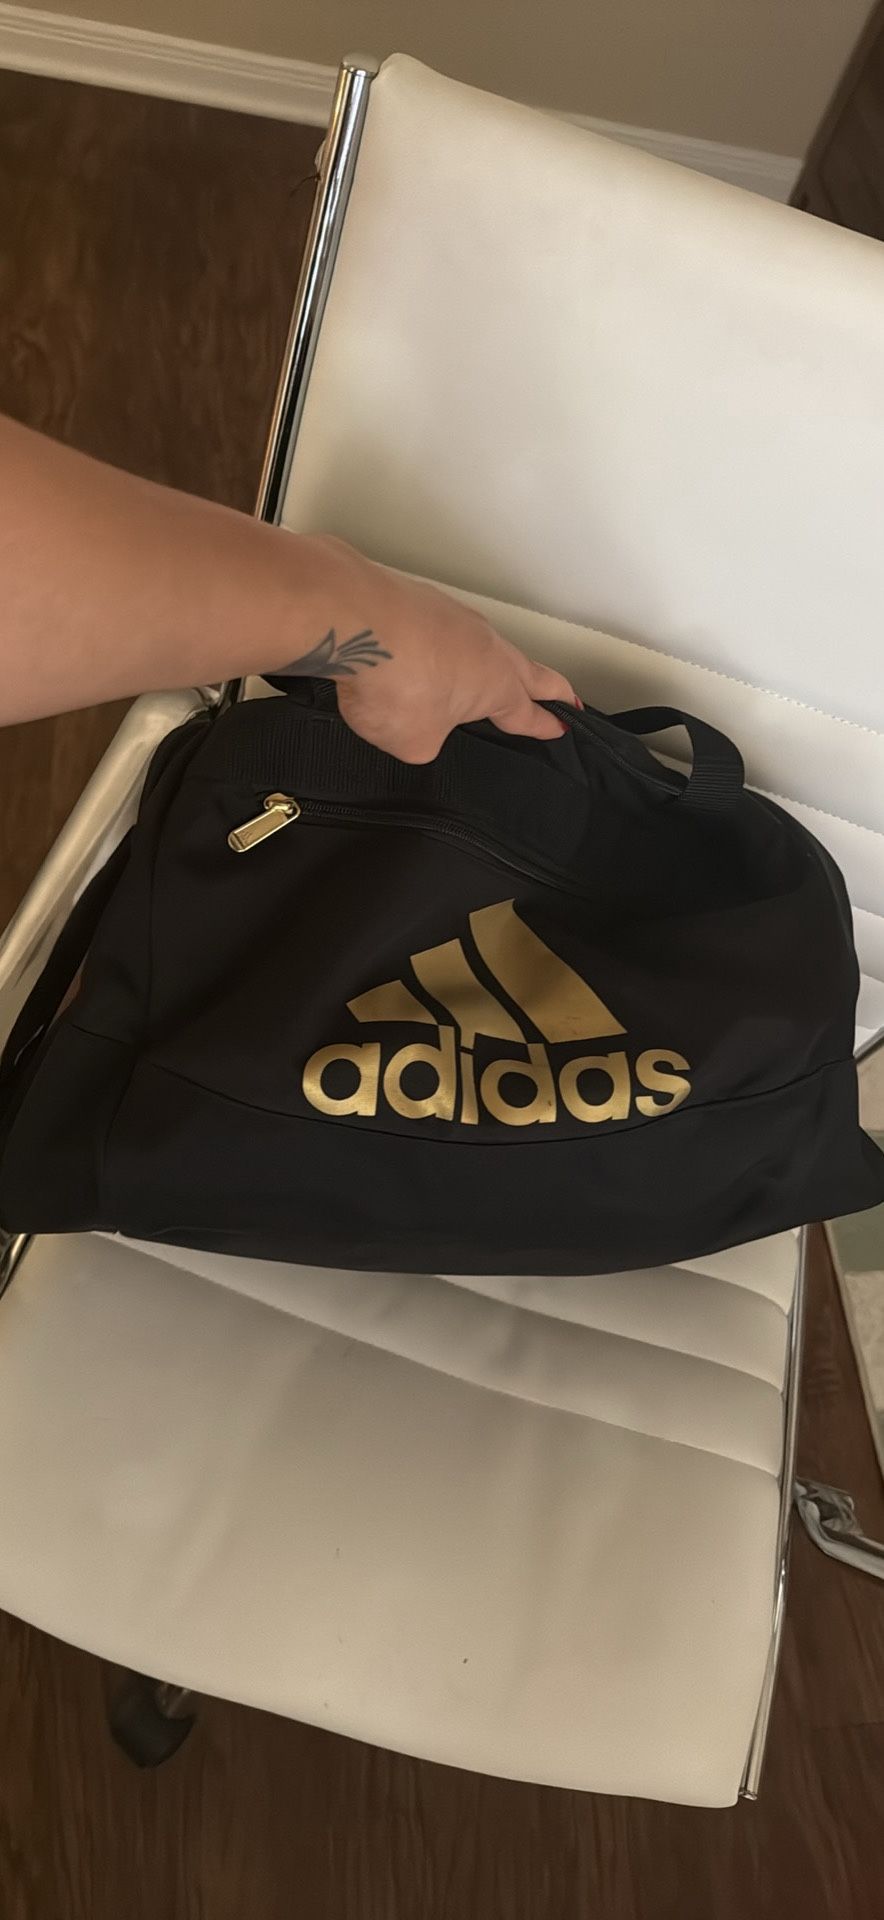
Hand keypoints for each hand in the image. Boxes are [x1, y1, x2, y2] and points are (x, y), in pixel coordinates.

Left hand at [283, 534, 580, 762]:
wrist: (353, 618)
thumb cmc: (394, 681)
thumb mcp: (414, 741)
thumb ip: (427, 739)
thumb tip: (420, 722)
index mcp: (497, 685)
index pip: (528, 712)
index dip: (544, 725)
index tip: (560, 727)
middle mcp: (484, 645)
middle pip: (526, 669)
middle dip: (547, 687)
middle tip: (563, 696)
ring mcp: (452, 616)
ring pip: (481, 644)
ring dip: (487, 661)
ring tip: (482, 674)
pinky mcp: (418, 599)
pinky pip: (437, 627)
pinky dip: (439, 642)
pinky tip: (420, 652)